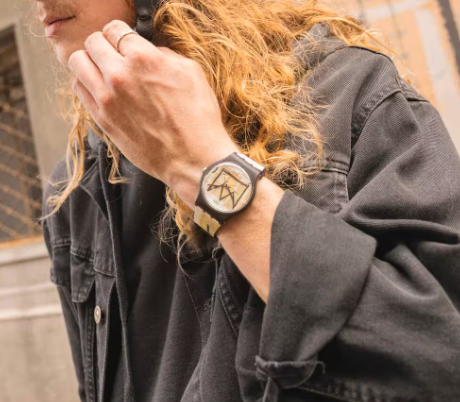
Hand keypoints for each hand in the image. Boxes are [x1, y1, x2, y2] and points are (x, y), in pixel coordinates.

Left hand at [68, 20, 237, 207]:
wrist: (193, 158)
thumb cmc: (198, 118)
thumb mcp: (192, 74)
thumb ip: (166, 55)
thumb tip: (152, 52)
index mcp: (144, 59)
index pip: (115, 29)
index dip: (120, 34)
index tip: (124, 43)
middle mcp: (120, 75)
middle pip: (92, 42)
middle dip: (103, 45)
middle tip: (113, 55)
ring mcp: (107, 99)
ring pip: (77, 63)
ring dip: (89, 62)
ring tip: (102, 71)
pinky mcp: (102, 120)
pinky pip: (79, 91)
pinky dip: (86, 84)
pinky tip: (100, 90)